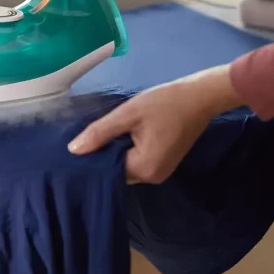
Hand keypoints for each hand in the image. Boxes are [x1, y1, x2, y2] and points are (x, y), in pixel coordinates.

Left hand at [67, 65, 242, 183]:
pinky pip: (138, 161)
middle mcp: (153, 177)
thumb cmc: (164, 102)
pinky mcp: (164, 163)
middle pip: (117, 170)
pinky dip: (128, 149)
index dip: (93, 155)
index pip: (107, 169)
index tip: (79, 142)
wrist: (200, 96)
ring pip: (127, 165)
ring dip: (116, 150)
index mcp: (144, 169)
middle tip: (91, 133)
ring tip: (106, 131)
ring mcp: (161, 172)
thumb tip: (73, 151)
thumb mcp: (128, 114)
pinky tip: (123, 134)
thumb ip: (100, 133)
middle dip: (104, 153)